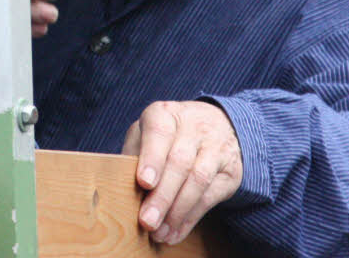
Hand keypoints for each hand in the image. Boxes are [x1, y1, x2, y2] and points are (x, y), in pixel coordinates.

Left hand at [121, 100, 241, 244]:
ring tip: (159, 233)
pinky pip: (210, 197)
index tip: (144, 182)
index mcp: (165, 114)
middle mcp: (194, 127)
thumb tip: (118, 186)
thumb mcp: (147, 132)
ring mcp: (216, 148)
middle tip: (147, 221)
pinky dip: (190, 218)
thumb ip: (134, 154)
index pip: (159, 133)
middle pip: (179, 162)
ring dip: (177, 211)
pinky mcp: (230, 171)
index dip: (152, 158)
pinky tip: (174, 233)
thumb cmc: (169, 134)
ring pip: (198, 180)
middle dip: (162, 195)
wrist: (216, 124)